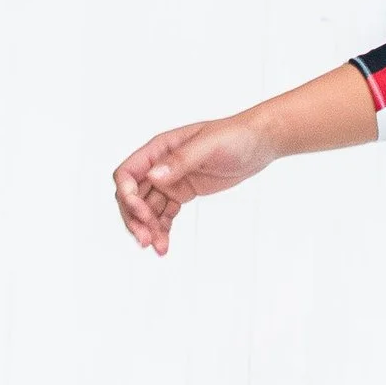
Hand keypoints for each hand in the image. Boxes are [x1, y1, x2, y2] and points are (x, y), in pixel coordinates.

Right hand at [111, 111, 275, 253]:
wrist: (258, 143)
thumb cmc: (234, 136)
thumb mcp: (208, 146)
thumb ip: (180, 161)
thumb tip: (155, 176)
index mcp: (159, 149)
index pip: (127, 174)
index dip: (128, 196)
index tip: (142, 213)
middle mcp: (159, 165)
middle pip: (133, 196)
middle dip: (135, 219)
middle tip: (146, 241)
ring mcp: (170, 180)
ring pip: (148, 209)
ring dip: (149, 229)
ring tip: (160, 248)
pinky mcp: (183, 192)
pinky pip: (164, 212)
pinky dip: (162, 228)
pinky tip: (165, 243)